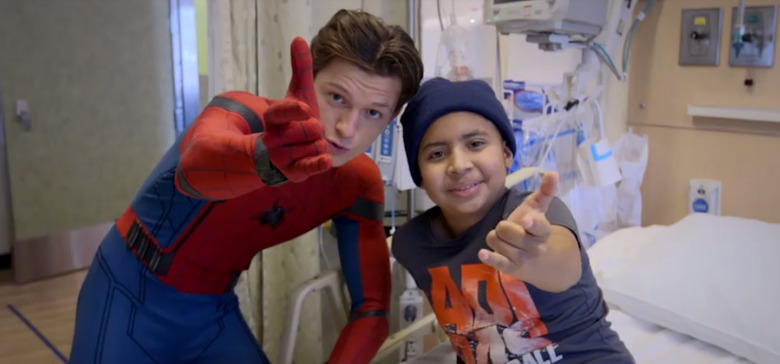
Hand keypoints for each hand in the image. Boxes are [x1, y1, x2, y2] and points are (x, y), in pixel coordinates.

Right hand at [262, 37, 330, 182]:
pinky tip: (326, 158)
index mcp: (273, 118)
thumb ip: (301, 69)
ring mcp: (281, 157)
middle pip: (303, 132)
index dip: (291, 111)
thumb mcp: (300, 93)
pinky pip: (306, 168)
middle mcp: (273, 138)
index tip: (306, 108)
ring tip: (312, 142)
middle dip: (314, 129)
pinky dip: (317, 163)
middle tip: (315, 128)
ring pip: (311, 148)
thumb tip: (299, 38)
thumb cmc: (296, 118)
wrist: (288, 149)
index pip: (277, 113)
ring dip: (318, 144)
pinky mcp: (292, 173)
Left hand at [479, 172, 558, 276]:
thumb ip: (545, 192)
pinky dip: (489, 257)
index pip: (539, 226)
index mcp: (543, 230)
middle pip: (507, 230)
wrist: (536, 260)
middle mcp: (535, 246)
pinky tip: (483, 253)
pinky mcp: (511, 268)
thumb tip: (553, 172)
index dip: (532, 224)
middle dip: (502, 226)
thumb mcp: (537, 210)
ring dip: (495, 237)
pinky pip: (498, 262)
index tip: (526, 221)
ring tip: (504, 240)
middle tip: (508, 229)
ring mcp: (523, 258)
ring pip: (497, 241)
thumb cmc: (532, 229)